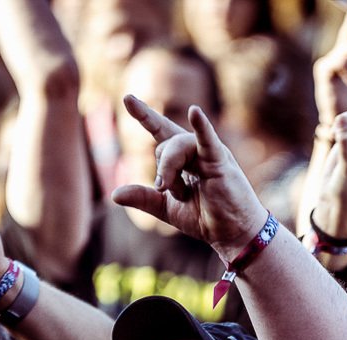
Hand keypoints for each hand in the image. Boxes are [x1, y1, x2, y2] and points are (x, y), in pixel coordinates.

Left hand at [112, 101, 265, 260]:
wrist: (232, 234)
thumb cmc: (206, 218)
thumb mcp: (167, 209)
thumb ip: (144, 198)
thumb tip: (114, 194)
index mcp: (183, 159)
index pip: (160, 130)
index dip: (144, 114)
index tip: (127, 98)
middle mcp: (195, 150)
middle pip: (165, 144)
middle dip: (162, 170)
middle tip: (167, 191)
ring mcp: (208, 152)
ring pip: (177, 146)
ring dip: (170, 170)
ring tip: (178, 192)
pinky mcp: (220, 161)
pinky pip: (207, 140)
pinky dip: (201, 126)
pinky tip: (195, 113)